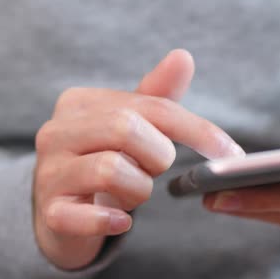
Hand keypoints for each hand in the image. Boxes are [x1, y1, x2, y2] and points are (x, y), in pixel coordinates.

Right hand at [34, 50, 244, 268]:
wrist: (61, 211)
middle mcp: (57, 131)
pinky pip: (84, 217)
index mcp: (80, 102)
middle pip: (126, 128)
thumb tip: (183, 56)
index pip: (151, 106)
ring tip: (131, 193)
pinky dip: (111, 220)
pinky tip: (121, 221)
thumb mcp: (130, 128)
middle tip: (154, 170)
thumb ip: (156, 97)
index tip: (230, 152)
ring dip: (138, 190)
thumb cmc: (104, 161)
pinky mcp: (50, 212)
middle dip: (158, 155)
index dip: (197, 130)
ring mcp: (48, 172)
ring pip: (110, 170)